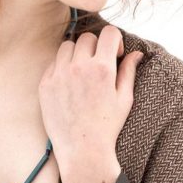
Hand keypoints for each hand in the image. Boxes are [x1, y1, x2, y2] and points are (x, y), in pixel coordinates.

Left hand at [38, 24, 143, 170]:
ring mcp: (59, 75)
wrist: (82, 149)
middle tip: (98, 64)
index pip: (108, 33)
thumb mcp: (125, 99)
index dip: (114, 40)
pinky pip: (53, 63)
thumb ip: (129, 71)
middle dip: (96, 47)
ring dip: (76, 53)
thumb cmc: (107, 126)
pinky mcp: (45, 85)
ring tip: (82, 71)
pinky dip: (62, 67)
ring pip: (66, 46)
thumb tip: (136, 53)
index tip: (114, 54)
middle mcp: (79, 68)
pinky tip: (69, 83)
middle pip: (86, 38)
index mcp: (102, 69)